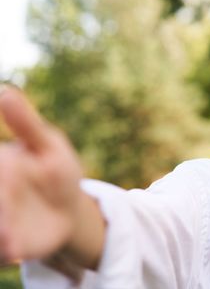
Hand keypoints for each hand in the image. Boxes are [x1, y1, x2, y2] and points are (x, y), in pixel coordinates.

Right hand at [0, 85, 85, 263]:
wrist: (70, 209)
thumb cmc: (57, 170)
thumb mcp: (48, 145)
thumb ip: (26, 124)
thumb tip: (5, 91)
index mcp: (0, 166)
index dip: (0, 169)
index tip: (5, 170)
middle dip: (2, 207)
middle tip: (10, 211)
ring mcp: (1, 220)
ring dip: (1, 235)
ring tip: (11, 243)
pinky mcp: (8, 245)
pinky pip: (2, 249)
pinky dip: (5, 250)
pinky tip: (14, 251)